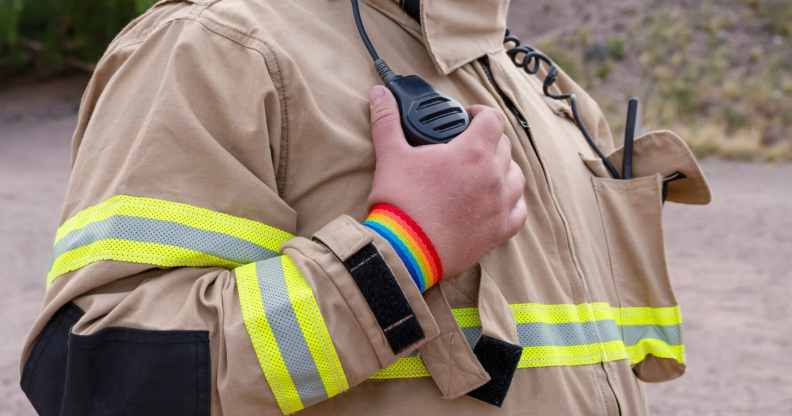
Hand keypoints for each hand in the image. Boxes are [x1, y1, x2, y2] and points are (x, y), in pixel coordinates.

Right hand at [367, 85, 526, 277]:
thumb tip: (378, 93)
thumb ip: (386, 120)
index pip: (492, 119)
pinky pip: (519, 211)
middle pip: (504, 146)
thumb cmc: (400, 202)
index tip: (468, 117)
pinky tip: (497, 201)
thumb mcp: (390, 155)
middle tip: (465, 146)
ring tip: (482, 172)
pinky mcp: (499, 231)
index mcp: (473, 152)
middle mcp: (494, 176)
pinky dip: (511, 202)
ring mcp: (500, 205)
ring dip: (503, 169)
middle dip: (487, 141)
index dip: (480, 113)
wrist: (405, 250)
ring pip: (516, 176)